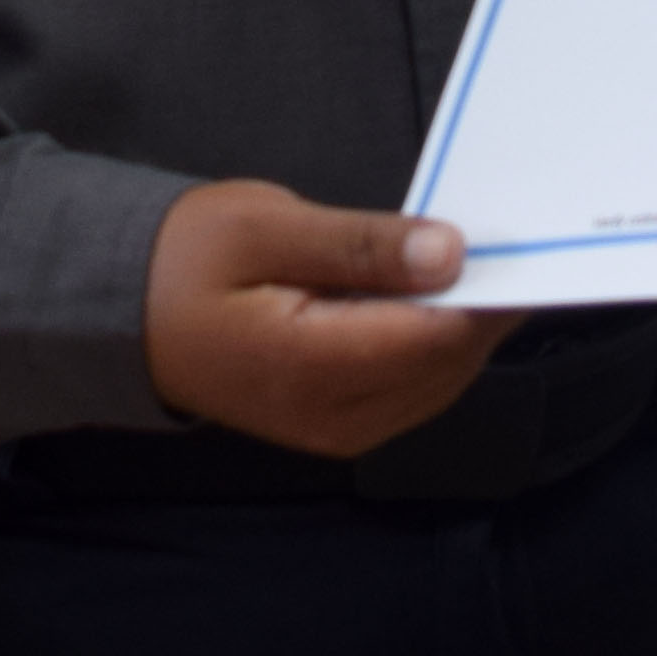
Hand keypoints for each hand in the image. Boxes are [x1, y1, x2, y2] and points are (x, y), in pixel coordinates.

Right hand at [140, 178, 515, 458]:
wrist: (124, 313)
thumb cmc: (186, 259)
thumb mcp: (265, 226)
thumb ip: (360, 245)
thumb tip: (449, 254)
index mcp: (312, 367)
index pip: (437, 336)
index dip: (492, 291)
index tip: (532, 241)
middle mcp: (334, 415)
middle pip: (449, 363)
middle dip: (488, 305)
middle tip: (523, 239)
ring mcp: (338, 429)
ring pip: (440, 381)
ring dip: (468, 325)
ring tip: (488, 259)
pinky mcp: (338, 424)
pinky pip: (415, 389)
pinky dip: (439, 344)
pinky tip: (442, 296)